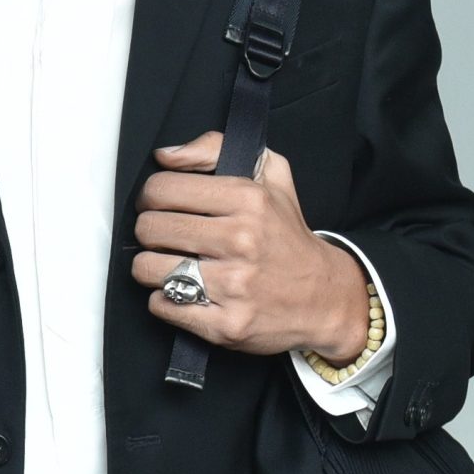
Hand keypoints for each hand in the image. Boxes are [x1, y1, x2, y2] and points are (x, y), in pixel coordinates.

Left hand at [130, 132, 369, 359]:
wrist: (325, 297)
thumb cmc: (287, 237)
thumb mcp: (270, 175)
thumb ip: (215, 149)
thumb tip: (166, 156)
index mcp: (248, 200)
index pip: (162, 189)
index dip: (151, 196)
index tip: (158, 205)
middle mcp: (241, 241)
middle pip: (150, 229)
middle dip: (150, 232)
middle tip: (165, 237)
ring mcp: (233, 285)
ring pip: (148, 268)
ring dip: (151, 267)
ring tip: (171, 264)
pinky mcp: (225, 324)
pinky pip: (162, 305)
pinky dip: (164, 299)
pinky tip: (183, 292)